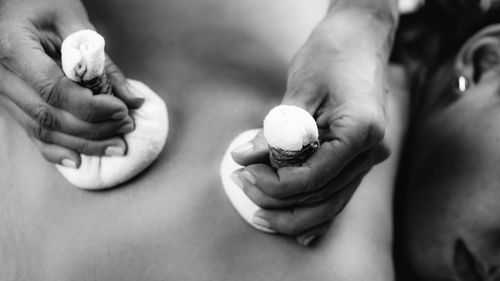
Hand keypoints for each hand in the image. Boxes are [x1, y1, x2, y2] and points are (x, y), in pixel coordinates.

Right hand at [0, 0, 143, 167]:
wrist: (12, 4)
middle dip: (93, 129)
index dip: (91, 107)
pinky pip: (31, 132)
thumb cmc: (41, 3)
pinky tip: (79, 160)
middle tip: (126, 130)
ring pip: (42, 129)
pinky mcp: (11, 101)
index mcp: (13, 47)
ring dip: (82, 144)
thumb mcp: (73, 20)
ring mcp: (3, 91)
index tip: (122, 111)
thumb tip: (134, 100)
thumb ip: (103, 61)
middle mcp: (1, 74)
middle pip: (49, 115)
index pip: (54, 89)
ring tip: (116, 146)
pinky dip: (56, 149)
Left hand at [231, 9, 394, 244]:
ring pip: (331, 203)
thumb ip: (276, 131)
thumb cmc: (332, 54)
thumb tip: (244, 159)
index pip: (313, 177)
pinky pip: (339, 193)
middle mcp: (372, 151)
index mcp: (361, 132)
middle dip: (277, 198)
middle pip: (321, 196)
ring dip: (293, 211)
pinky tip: (298, 231)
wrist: (360, 38)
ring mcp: (369, 157)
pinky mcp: (359, 157)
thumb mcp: (300, 89)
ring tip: (256, 207)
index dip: (274, 182)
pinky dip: (317, 212)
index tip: (244, 173)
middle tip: (241, 184)